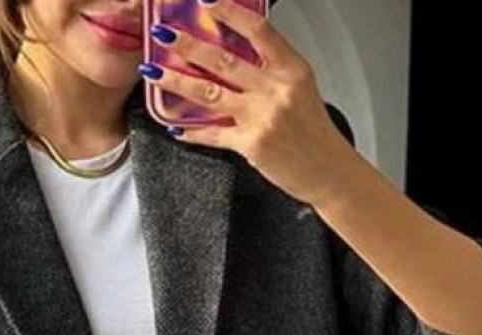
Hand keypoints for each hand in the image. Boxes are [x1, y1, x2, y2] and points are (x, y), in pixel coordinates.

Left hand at [140, 0, 350, 205]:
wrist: (327, 170)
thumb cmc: (313, 131)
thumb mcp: (300, 89)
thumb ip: (272, 69)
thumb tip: (237, 51)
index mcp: (292, 69)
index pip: (258, 30)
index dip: (230, 12)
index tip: (207, 0)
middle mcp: (276, 90)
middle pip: (224, 60)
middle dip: (188, 45)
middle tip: (163, 34)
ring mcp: (262, 117)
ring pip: (210, 94)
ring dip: (177, 81)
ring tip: (153, 71)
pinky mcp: (251, 144)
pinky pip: (213, 134)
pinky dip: (192, 131)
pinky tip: (175, 126)